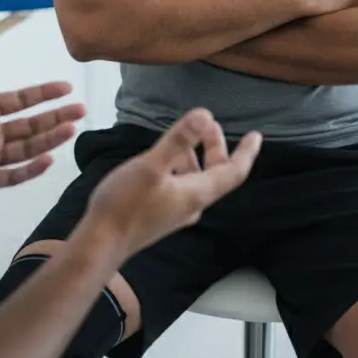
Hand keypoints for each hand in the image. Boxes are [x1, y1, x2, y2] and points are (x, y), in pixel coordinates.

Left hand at [0, 32, 86, 198]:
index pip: (20, 101)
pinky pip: (11, 176)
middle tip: (80, 109)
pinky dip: (30, 170)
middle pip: (31, 124)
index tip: (66, 86)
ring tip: (71, 129)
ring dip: (49, 139)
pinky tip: (48, 160)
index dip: (43, 94)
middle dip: (56, 116)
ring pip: (27, 148)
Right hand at [82, 109, 260, 260]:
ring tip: (184, 135)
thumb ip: (179, 140)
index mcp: (197, 193)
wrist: (101, 243)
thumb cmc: (127, 204)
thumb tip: (205, 114)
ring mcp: (176, 211)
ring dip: (195, 155)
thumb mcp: (152, 165)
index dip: (246, 152)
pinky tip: (162, 159)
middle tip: (211, 124)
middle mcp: (192, 204)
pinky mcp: (160, 214)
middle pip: (215, 174)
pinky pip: (180, 185)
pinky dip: (180, 166)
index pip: (233, 172)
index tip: (255, 135)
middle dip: (216, 147)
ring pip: (195, 179)